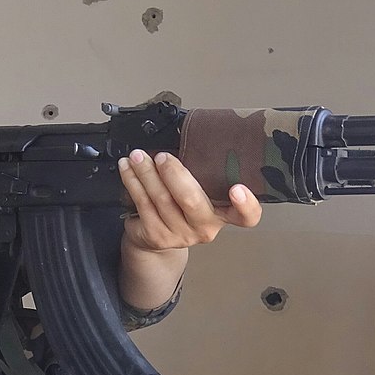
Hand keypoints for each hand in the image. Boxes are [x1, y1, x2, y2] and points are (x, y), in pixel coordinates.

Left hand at [117, 149, 261, 252]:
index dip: (246, 204)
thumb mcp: (198, 191)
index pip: (247, 216)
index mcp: (223, 214)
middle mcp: (205, 228)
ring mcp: (181, 235)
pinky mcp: (157, 236)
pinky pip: (142, 204)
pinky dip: (133, 181)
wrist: (156, 240)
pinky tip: (128, 169)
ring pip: (161, 199)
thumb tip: (186, 134)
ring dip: (146, 172)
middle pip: (192, 200)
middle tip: (162, 156)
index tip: (237, 188)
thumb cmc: (180, 207)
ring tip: (137, 156)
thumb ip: (201, 172)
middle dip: (174, 173)